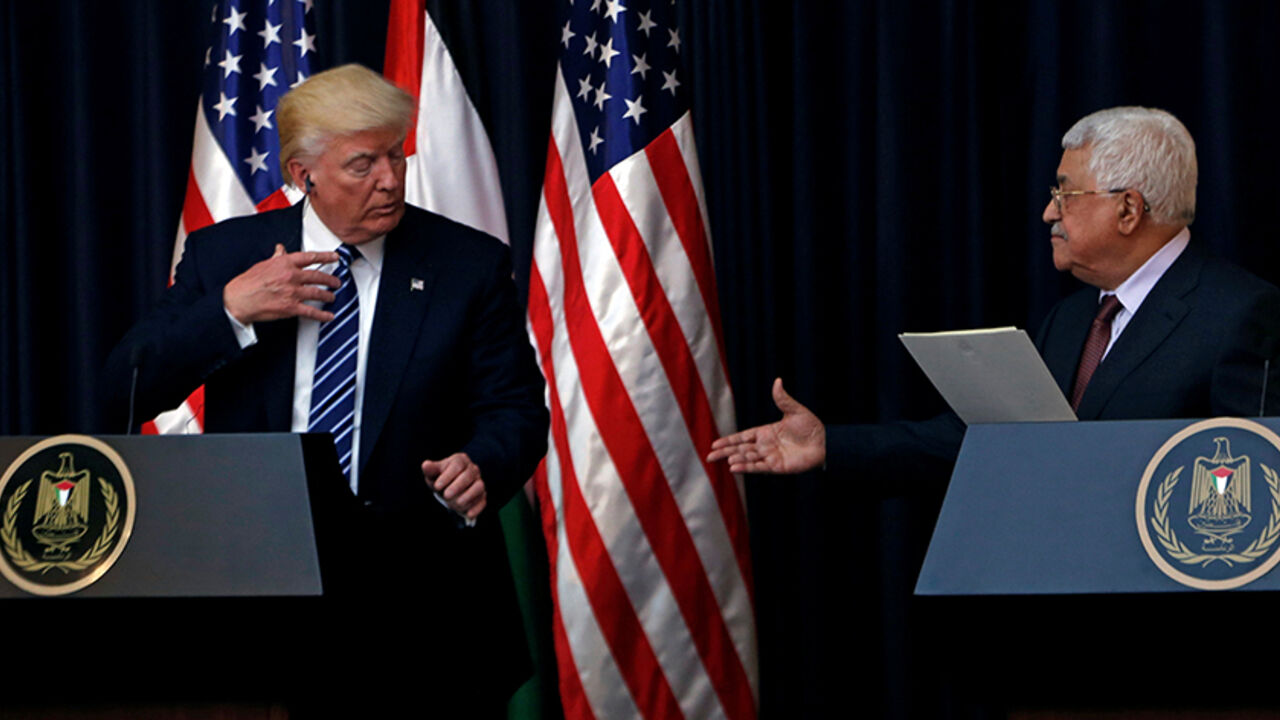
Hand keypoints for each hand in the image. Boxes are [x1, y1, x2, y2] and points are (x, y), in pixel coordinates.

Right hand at [223, 244, 341, 323]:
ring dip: (328, 295)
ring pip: (317, 293)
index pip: (310, 257)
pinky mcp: (291, 307)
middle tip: (336, 281)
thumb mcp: (263, 265)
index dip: (325, 257)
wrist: (238, 300)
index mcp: (284, 263)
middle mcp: (291, 276)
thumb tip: (281, 249)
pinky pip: (311, 311)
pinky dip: (322, 315)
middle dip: (330, 279)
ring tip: (332, 296)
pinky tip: (329, 316)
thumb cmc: (248, 283)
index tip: (335, 257)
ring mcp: (292, 292)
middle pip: (318, 276)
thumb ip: (276, 258)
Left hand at [422, 453, 486, 519]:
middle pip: (469, 475)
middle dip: (458, 486)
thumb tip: (425, 465)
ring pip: (479, 487)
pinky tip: (469, 514)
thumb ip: (430, 469)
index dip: (447, 476)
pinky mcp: (482, 495)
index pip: (457, 464)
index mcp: (460, 460)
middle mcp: (472, 469)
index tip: (437, 486)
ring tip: (457, 503)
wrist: (449, 489)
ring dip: (469, 496)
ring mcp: (479, 482)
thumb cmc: (440, 479)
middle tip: (446, 495)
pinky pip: (483, 501)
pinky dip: (477, 508)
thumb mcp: (433, 474)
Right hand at [706, 378, 825, 473]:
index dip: (729, 440)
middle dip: (725, 452)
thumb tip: (777, 380)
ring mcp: (770, 457)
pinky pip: (759, 467)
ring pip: (748, 458)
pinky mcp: (777, 467)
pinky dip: (747, 467)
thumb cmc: (811, 427)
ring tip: (723, 460)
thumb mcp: (795, 410)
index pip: (743, 437)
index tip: (715, 444)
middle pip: (741, 449)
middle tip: (709, 456)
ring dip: (736, 459)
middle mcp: (765, 445)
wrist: (825, 442)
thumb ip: (782, 399)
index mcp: (766, 432)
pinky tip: (735, 467)